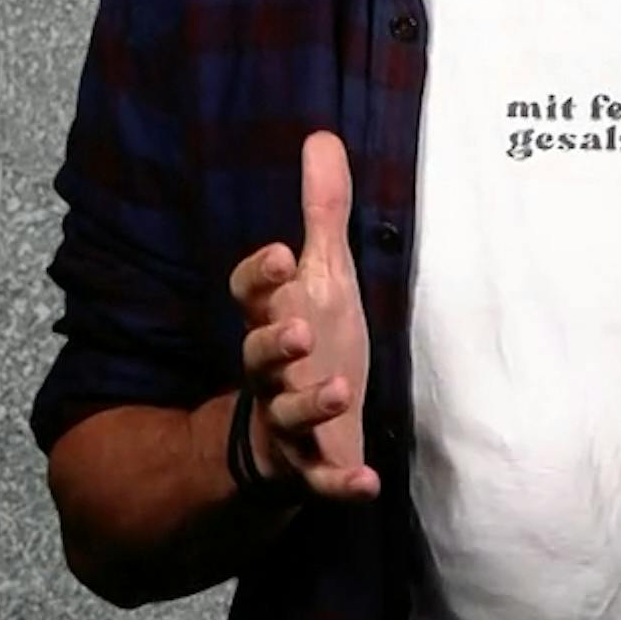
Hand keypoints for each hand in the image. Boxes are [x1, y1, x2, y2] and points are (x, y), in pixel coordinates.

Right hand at [226, 129, 381, 500]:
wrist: (297, 433)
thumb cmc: (314, 341)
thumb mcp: (325, 278)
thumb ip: (322, 214)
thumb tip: (321, 135)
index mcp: (275, 319)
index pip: (253, 294)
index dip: (261, 277)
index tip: (281, 255)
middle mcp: (273, 371)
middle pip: (259, 357)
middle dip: (274, 344)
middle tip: (297, 331)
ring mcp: (287, 421)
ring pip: (287, 415)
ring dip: (309, 404)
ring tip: (336, 392)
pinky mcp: (310, 466)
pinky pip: (320, 479)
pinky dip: (340, 483)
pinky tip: (367, 483)